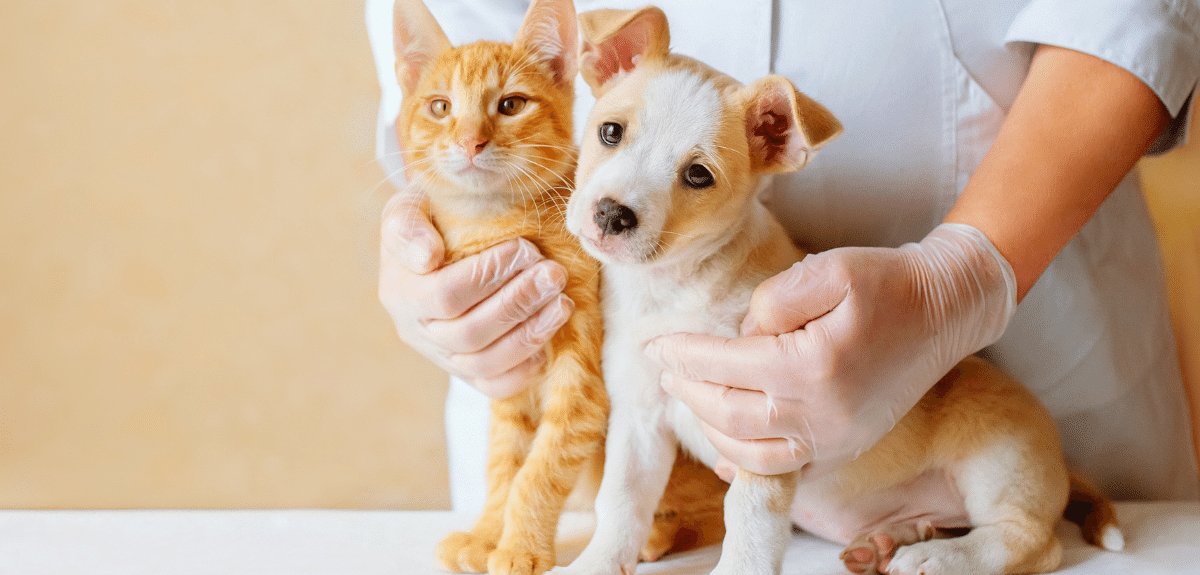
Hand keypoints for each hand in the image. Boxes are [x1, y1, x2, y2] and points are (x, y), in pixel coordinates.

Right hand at [378, 187, 573, 398]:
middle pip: (469, 334)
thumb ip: (408, 226)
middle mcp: (417, 331)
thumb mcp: (409, 208)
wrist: (439, 244)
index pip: (445, 295)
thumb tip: (428, 257)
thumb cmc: (430, 220)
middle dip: (518, 303)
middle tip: (554, 275)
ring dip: (529, 334)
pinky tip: (548, 340)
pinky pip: (494, 386)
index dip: (488, 275)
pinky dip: (524, 369)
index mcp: (400, 292)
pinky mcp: (467, 372)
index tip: (525, 248)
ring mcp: (442, 356)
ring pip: (485, 364)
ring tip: (562, 304)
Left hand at [645, 223, 1015, 475]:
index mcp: (814, 367)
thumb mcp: (827, 270)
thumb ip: (771, 300)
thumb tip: (740, 336)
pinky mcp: (845, 448)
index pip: (726, 366)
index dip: (684, 354)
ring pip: (749, 452)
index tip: (656, 344)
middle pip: (728, 414)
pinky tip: (723, 450)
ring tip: (690, 396)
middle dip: (688, 391)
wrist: (946, 310)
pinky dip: (746, 464)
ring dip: (710, 427)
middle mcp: (823, 415)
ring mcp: (836, 439)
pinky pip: (785, 471)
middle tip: (665, 370)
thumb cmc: (888, 283)